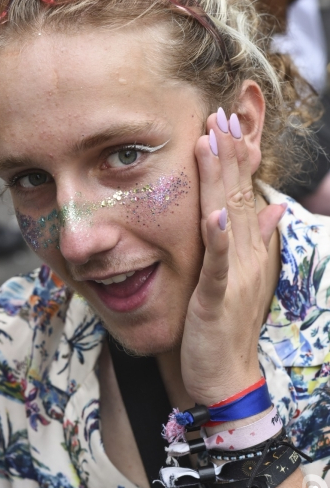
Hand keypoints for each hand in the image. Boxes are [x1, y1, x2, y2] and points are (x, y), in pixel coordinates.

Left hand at [181, 108, 284, 407]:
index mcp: (250, 248)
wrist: (228, 372)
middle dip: (228, 154)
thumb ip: (257, 239)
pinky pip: (218, 264)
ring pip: (228, 220)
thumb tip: (273, 207)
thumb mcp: (244, 275)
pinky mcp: (217, 297)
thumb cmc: (229, 322)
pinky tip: (214, 213)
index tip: (228, 122)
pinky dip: (218, 238)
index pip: (243, 194)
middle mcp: (247, 254)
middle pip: (237, 196)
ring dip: (220, 180)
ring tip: (213, 143)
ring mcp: (234, 275)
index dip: (236, 158)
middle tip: (220, 115)